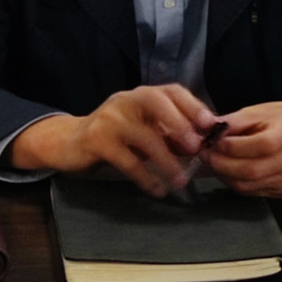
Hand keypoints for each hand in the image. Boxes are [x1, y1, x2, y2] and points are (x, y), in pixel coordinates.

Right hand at [9, 84, 218, 196]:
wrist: (70, 143)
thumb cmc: (117, 135)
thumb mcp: (145, 128)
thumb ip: (171, 133)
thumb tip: (203, 144)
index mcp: (144, 94)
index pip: (173, 91)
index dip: (193, 106)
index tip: (211, 124)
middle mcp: (127, 100)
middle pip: (158, 103)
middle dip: (180, 124)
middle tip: (196, 148)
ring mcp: (110, 118)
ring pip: (144, 137)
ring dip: (166, 161)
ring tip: (181, 181)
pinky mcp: (97, 141)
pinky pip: (127, 161)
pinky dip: (145, 177)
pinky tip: (158, 190)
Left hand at [202, 101, 281, 197]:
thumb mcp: (259, 111)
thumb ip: (235, 121)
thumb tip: (209, 131)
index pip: (258, 145)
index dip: (230, 147)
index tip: (211, 143)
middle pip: (251, 171)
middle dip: (222, 165)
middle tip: (207, 156)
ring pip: (248, 186)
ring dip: (225, 175)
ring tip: (216, 163)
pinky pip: (252, 192)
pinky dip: (236, 182)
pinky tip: (231, 171)